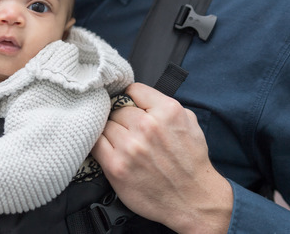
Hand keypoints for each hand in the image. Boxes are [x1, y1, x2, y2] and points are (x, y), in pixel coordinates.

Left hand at [91, 83, 232, 233]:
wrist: (194, 200)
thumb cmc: (191, 162)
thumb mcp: (188, 122)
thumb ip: (163, 105)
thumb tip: (138, 98)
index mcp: (167, 111)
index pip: (132, 89)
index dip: (130, 99)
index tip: (130, 106)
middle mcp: (147, 126)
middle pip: (117, 108)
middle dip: (121, 118)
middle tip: (129, 131)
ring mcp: (130, 146)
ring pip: (105, 124)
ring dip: (111, 132)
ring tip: (122, 143)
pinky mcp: (116, 166)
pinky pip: (95, 143)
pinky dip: (99, 144)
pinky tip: (109, 149)